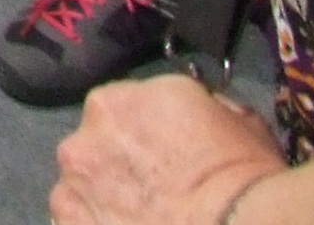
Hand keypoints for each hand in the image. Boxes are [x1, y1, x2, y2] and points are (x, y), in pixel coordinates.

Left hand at [51, 73, 284, 224]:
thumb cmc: (243, 176)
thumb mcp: (235, 119)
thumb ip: (200, 108)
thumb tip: (200, 113)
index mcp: (117, 102)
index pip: (122, 111)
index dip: (145, 135)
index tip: (167, 155)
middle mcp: (85, 136)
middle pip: (95, 148)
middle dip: (119, 166)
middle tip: (156, 192)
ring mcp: (72, 187)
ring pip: (82, 188)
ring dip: (103, 199)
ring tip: (140, 217)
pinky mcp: (71, 223)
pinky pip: (76, 221)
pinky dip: (95, 223)